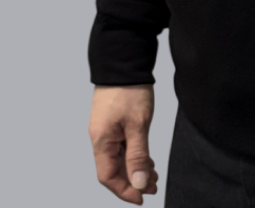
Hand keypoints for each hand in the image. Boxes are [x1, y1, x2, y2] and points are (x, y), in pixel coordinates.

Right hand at [89, 84, 159, 203]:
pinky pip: (122, 146)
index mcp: (101, 140)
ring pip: (119, 158)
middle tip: (154, 187)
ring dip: (135, 168)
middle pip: (113, 169)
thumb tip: (139, 183)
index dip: (124, 190)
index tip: (143, 197)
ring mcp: (106, 129)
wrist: (124, 60)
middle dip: (133, 181)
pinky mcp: (114, 121)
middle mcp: (100, 138)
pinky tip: (147, 158)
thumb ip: (138, 156)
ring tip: (154, 175)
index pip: (108, 176)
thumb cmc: (129, 89)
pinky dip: (134, 155)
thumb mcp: (138, 124)